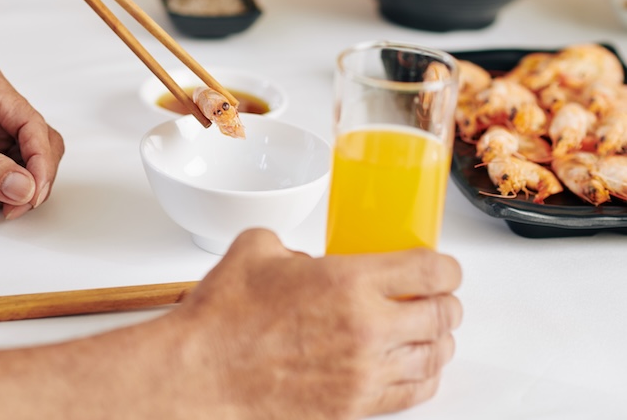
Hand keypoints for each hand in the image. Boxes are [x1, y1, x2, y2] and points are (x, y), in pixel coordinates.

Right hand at [173, 229, 462, 418]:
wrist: (202, 373)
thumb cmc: (223, 319)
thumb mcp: (256, 250)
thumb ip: (290, 244)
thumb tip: (299, 256)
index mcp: (348, 281)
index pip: (430, 271)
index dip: (446, 267)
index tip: (443, 268)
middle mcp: (366, 328)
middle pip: (441, 315)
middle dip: (446, 303)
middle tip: (439, 298)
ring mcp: (363, 372)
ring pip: (433, 356)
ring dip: (439, 341)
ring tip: (431, 332)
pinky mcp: (353, 406)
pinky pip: (412, 393)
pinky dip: (424, 377)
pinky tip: (416, 366)